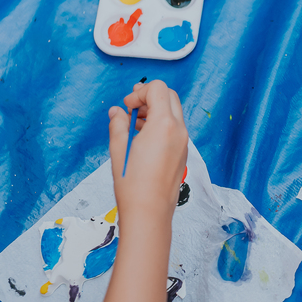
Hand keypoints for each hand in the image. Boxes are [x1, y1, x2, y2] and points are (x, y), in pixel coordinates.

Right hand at [108, 80, 188, 223]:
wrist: (149, 212)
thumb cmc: (133, 184)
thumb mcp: (118, 149)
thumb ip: (118, 124)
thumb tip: (117, 112)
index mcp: (164, 125)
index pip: (158, 89)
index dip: (140, 92)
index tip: (127, 106)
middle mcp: (179, 131)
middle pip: (169, 96)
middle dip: (149, 97)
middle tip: (131, 108)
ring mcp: (183, 142)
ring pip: (173, 112)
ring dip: (155, 110)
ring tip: (134, 124)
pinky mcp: (182, 153)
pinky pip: (175, 128)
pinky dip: (161, 124)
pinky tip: (143, 137)